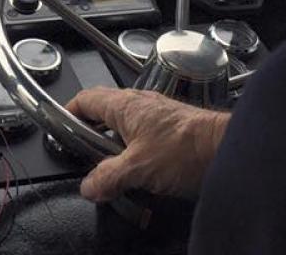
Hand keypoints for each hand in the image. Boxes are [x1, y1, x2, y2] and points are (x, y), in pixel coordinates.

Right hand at [64, 87, 229, 202]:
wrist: (225, 148)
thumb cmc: (186, 147)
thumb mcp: (137, 168)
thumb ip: (107, 177)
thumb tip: (89, 186)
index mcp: (124, 105)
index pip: (85, 99)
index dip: (69, 112)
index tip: (61, 128)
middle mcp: (139, 103)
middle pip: (103, 114)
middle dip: (92, 137)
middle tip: (87, 157)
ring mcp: (157, 114)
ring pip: (124, 127)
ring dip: (116, 148)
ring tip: (115, 171)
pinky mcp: (171, 127)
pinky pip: (143, 136)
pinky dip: (136, 152)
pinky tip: (141, 173)